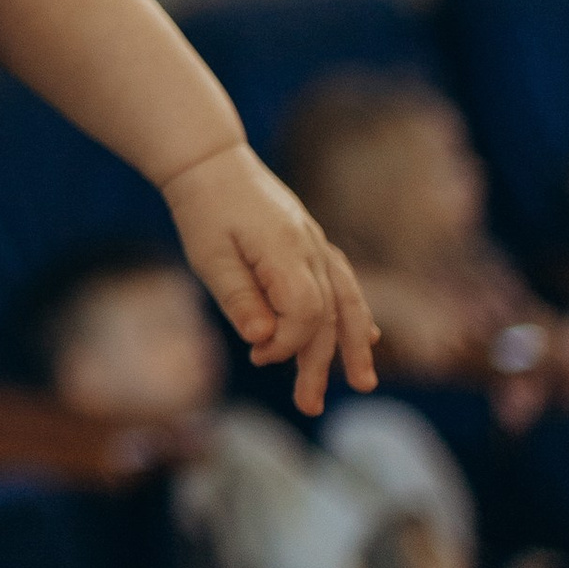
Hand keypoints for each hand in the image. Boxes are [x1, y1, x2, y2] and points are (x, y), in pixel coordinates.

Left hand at [166, 148, 376, 418]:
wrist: (210, 162)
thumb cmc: (204, 210)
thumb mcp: (208, 256)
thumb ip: (238, 298)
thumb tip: (261, 340)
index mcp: (285, 250)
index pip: (306, 313)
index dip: (287, 344)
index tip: (256, 356)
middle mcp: (310, 248)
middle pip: (328, 315)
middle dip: (321, 363)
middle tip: (309, 405)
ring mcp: (315, 244)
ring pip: (346, 299)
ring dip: (353, 343)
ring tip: (363, 381)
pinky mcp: (311, 243)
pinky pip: (342, 281)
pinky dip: (353, 311)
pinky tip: (364, 335)